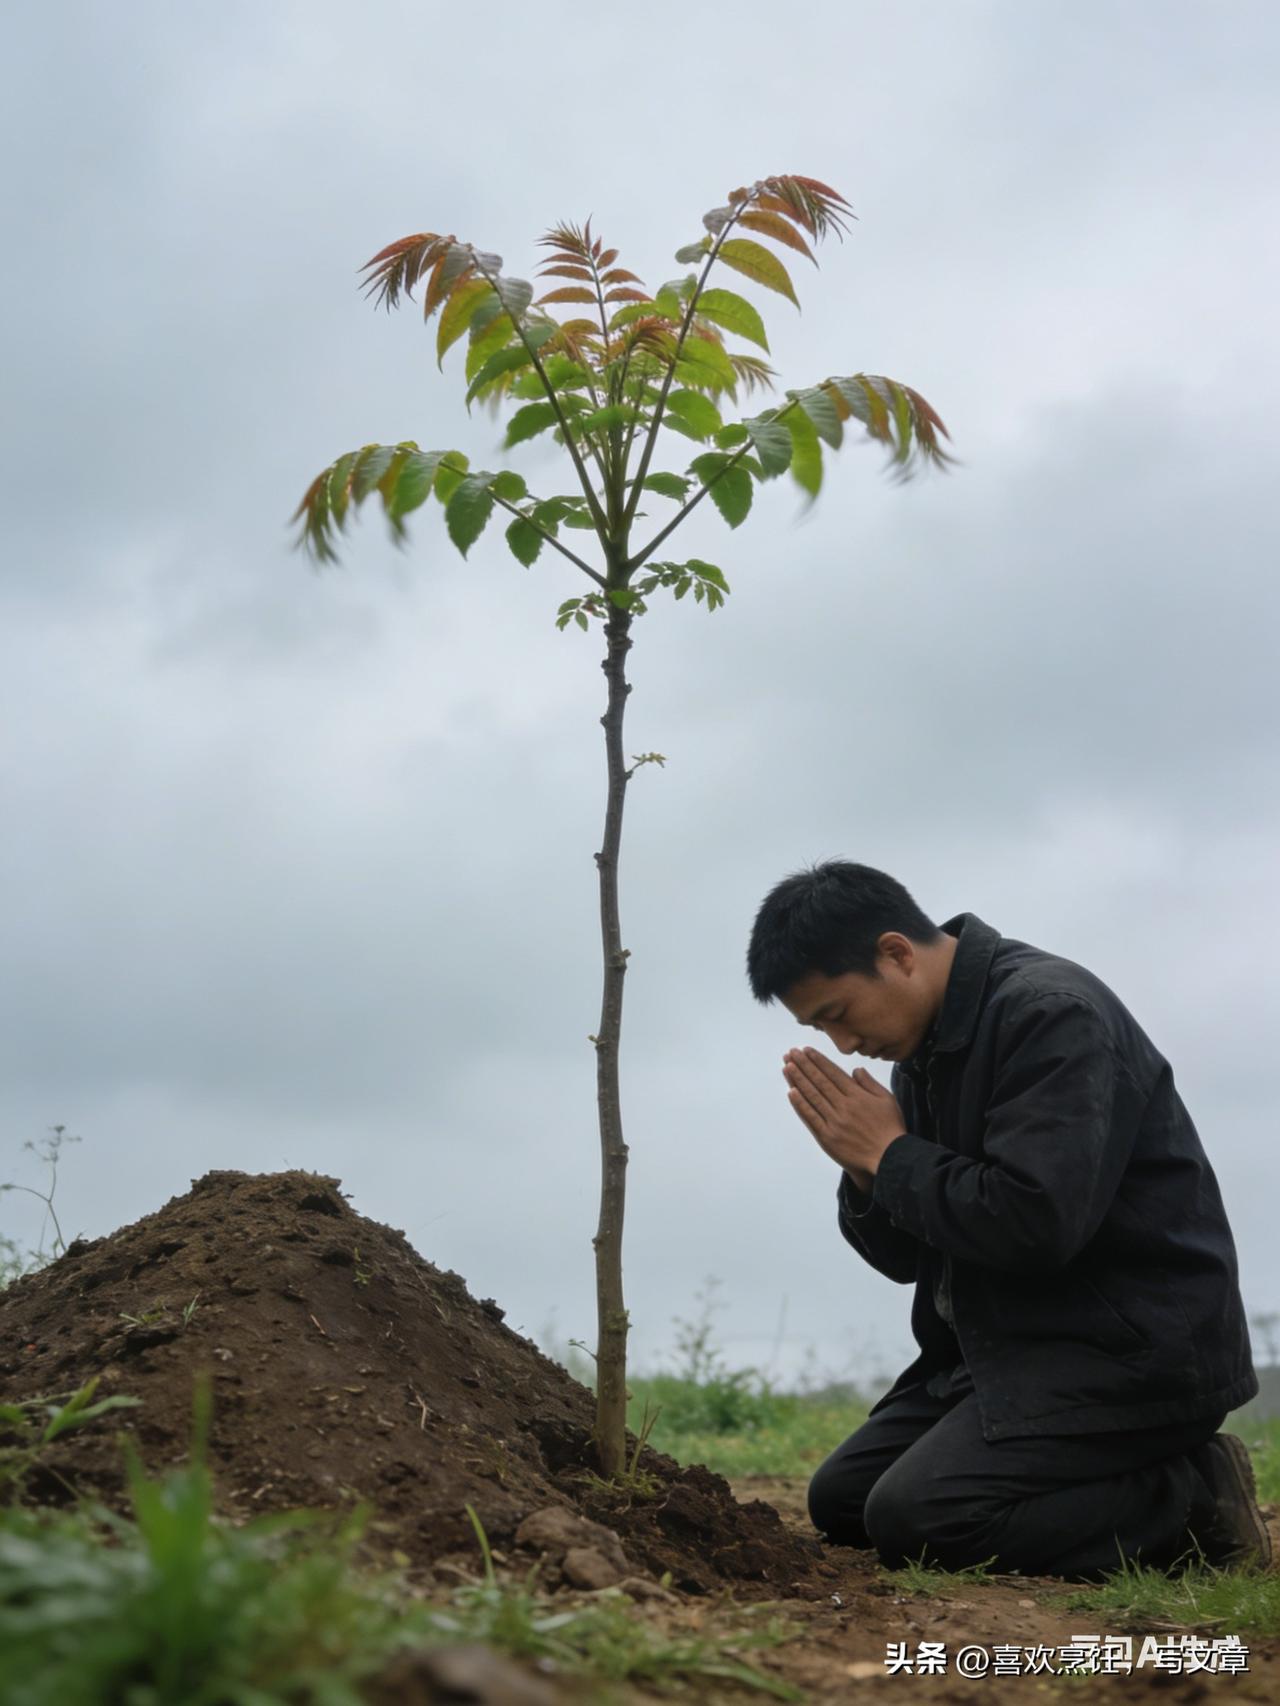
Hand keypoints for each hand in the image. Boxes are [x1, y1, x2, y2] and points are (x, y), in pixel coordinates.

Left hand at [782, 1047, 906, 1176]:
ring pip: (812, 1097)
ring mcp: (834, 1122)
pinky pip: (811, 1118)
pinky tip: (791, 1092)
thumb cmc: (891, 1129)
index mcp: (857, 1095)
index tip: (806, 1050)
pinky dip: (800, 1105)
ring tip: (787, 1066)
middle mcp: (843, 1106)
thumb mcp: (887, 1100)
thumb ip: (870, 1083)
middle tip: (791, 1053)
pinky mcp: (827, 1138)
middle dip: (804, 1065)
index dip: (818, 1061)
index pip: (833, 1073)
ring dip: (798, 1080)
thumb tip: (855, 1070)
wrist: (889, 1158)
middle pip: (819, 1081)